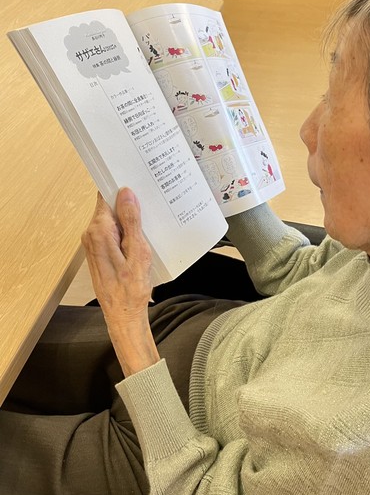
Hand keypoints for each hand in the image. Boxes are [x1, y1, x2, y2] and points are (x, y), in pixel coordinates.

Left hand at [82, 188, 159, 375]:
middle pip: (110, 207)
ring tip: (151, 214)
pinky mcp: (100, 252)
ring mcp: (94, 244)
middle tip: (151, 196)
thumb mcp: (137, 253)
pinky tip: (143, 233)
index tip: (135, 178)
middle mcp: (92, 235)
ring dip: (130, 217)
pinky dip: (127, 230)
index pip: (105, 196)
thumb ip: (131, 222)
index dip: (120, 186)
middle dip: (129, 201)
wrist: (123, 316)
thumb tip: (126, 194)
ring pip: (113, 220)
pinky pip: (113, 232)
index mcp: (99, 232)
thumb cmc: (131, 289)